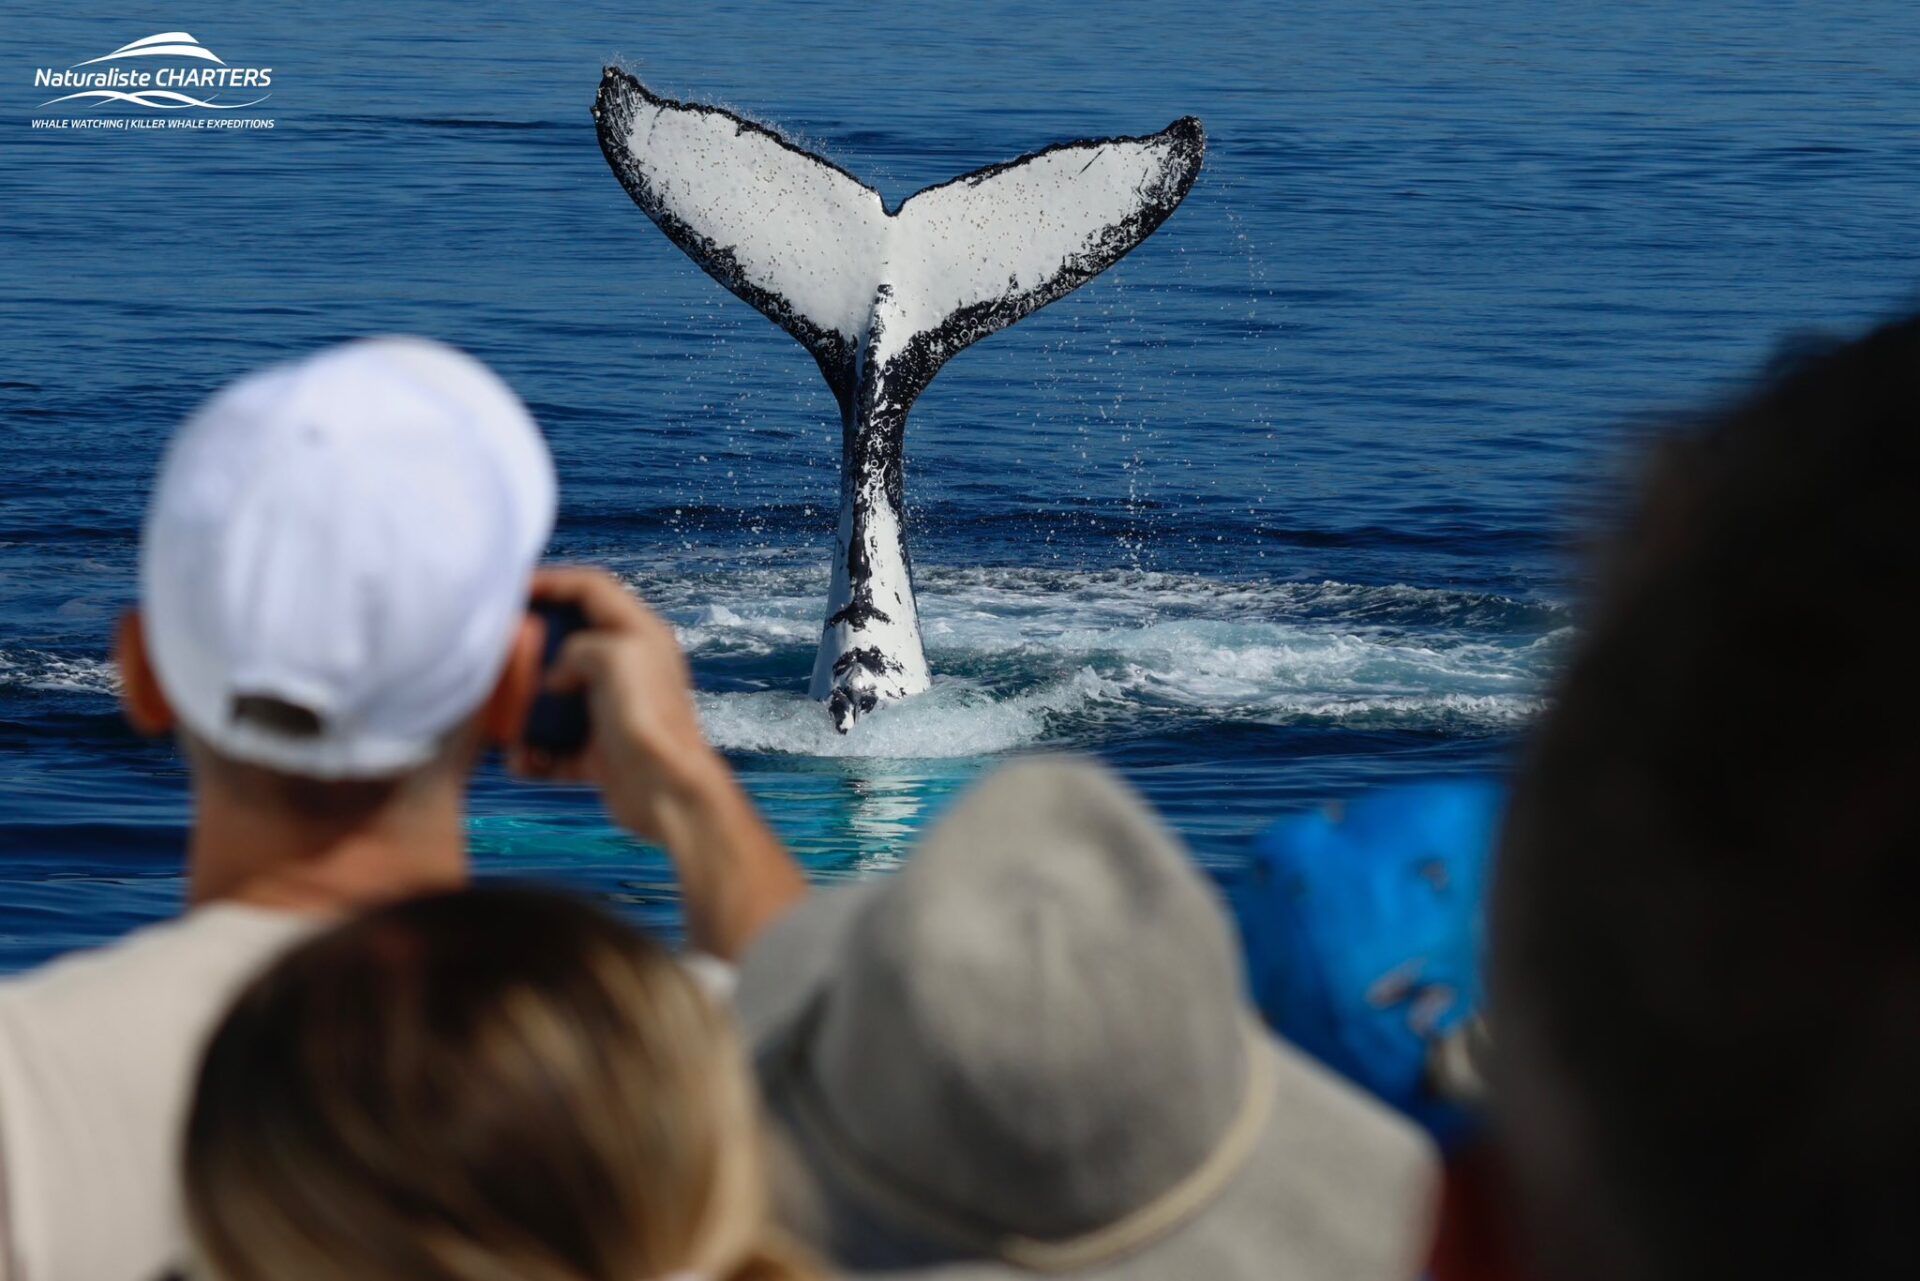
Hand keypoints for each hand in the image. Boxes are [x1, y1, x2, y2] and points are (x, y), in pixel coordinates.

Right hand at [511, 567, 724, 843]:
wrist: (667, 793)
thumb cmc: (647, 718)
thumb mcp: (614, 656)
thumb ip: (579, 645)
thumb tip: (557, 676)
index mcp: (638, 634)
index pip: (591, 588)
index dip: (551, 581)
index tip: (511, 590)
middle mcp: (627, 668)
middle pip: (567, 642)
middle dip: (530, 649)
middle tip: (497, 653)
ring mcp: (611, 710)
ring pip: (555, 697)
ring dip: (525, 708)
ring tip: (502, 716)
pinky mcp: (598, 750)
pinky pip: (555, 744)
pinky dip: (535, 753)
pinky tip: (522, 761)